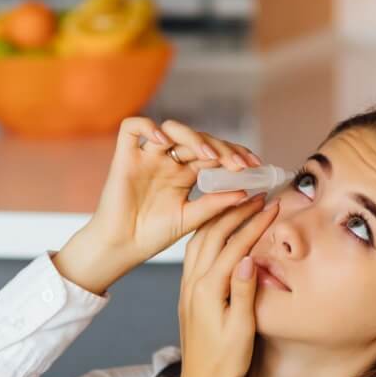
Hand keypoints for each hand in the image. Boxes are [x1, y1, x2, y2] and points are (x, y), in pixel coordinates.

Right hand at [52, 117, 263, 295]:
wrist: (120, 249)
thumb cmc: (151, 237)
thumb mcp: (191, 219)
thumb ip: (215, 204)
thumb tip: (246, 192)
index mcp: (185, 175)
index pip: (214, 154)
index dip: (235, 155)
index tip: (256, 168)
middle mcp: (168, 161)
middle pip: (198, 140)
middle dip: (222, 149)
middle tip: (239, 166)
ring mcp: (147, 157)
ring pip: (172, 129)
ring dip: (194, 138)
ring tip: (210, 156)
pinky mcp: (124, 157)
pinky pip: (132, 128)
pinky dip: (149, 127)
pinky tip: (165, 141)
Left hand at [177, 193, 280, 376]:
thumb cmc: (224, 361)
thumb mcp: (242, 328)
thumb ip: (244, 292)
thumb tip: (248, 259)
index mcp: (208, 290)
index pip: (234, 246)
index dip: (254, 223)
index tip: (272, 205)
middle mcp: (193, 284)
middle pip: (213, 235)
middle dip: (236, 211)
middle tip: (258, 196)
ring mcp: (187, 287)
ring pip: (199, 241)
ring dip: (219, 219)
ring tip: (240, 203)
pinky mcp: (187, 293)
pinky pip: (195, 254)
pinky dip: (208, 234)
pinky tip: (219, 230)